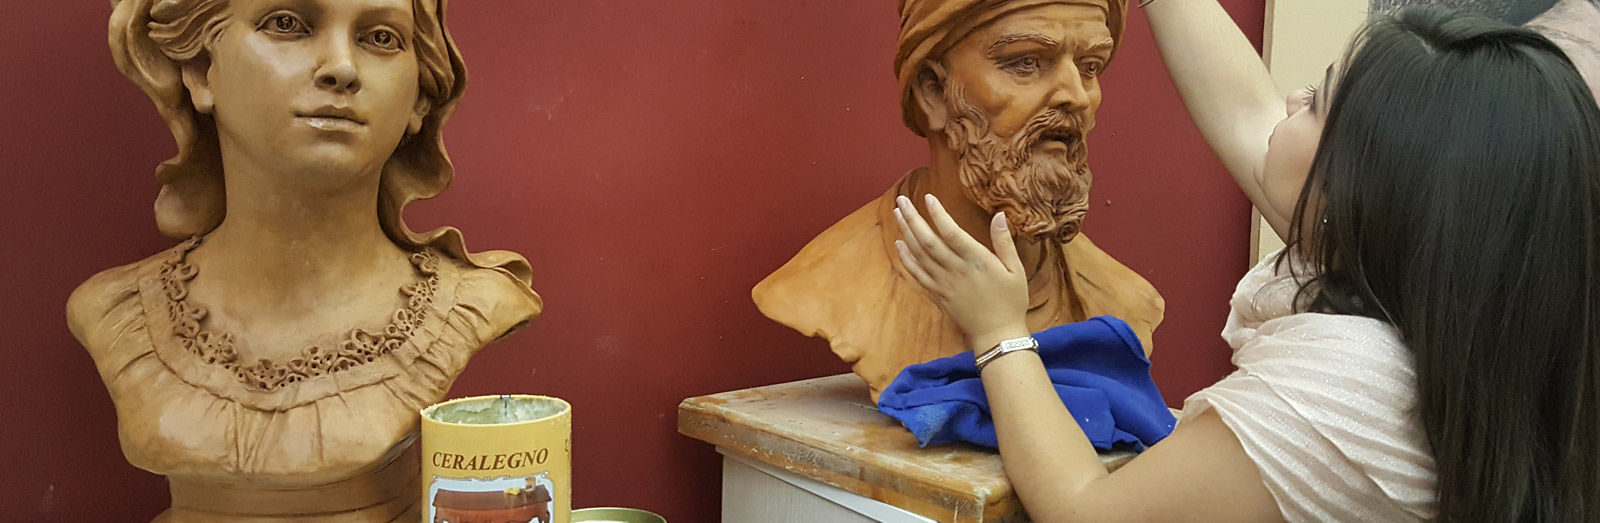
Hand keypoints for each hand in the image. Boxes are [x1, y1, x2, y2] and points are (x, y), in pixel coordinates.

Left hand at [893, 194, 1029, 351]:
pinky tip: (899, 243)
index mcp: (977, 261)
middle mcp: (956, 271)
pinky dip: (906, 258)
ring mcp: (944, 283)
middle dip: (913, 219)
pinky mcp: (937, 294)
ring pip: (919, 255)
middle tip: (902, 200)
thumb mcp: (1016, 270)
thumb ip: (1004, 242)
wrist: (997, 334)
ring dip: (906, 233)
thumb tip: (999, 215)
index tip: (928, 198)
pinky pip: (917, 274)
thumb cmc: (1010, 301)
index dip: (938, 214)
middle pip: (928, 241)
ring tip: (898, 214)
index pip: (952, 233)